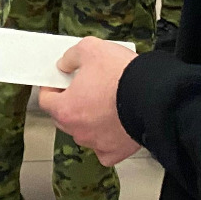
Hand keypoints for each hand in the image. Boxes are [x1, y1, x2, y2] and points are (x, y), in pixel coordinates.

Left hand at [38, 38, 139, 165]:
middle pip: (64, 118)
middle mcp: (78, 130)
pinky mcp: (116, 151)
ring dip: (89, 120)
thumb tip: (65, 64)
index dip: (51, 87)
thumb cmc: (122, 75)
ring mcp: (97, 143)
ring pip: (84, 133)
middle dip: (70, 102)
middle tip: (84, 88)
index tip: (59, 81)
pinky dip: (106, 139)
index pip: (46, 100)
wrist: (154, 96)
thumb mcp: (90, 48)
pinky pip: (104, 149)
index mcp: (66, 109)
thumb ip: (71, 57)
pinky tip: (113, 126)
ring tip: (105, 103)